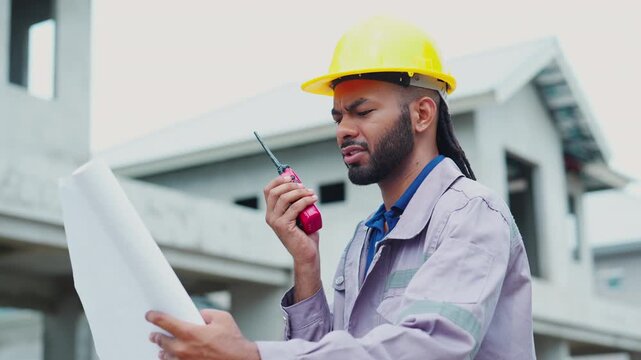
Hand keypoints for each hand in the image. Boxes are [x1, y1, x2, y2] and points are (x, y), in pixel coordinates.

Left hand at [146, 309, 259, 359]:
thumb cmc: (232, 341)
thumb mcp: (222, 318)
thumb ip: (206, 313)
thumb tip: (198, 315)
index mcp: (190, 333)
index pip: (164, 322)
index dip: (154, 317)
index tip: (149, 315)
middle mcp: (184, 349)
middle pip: (160, 341)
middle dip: (156, 336)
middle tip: (154, 333)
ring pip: (165, 355)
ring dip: (163, 350)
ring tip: (162, 346)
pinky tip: (170, 357)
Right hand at [263, 175, 321, 301]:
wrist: (307, 253)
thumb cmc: (305, 235)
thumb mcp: (299, 214)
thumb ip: (297, 202)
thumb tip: (301, 184)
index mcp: (271, 212)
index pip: (268, 190)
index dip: (278, 180)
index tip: (290, 176)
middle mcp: (270, 216)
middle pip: (275, 192)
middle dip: (290, 185)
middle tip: (304, 186)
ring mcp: (276, 222)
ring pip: (285, 198)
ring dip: (300, 192)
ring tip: (311, 193)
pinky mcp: (283, 226)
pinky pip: (295, 207)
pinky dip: (305, 200)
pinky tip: (314, 199)